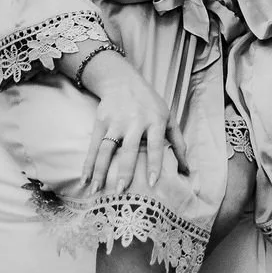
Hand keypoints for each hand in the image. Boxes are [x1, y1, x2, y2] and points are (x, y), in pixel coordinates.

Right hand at [77, 49, 184, 196]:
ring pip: (106, 149)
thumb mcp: (168, 118)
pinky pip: (93, 146)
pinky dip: (87, 164)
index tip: (152, 182)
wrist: (123, 82)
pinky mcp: (100, 122)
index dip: (154, 164)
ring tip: (95, 190)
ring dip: (100, 171)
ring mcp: (116, 122)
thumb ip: (178, 142)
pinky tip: (84, 180)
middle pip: (129, 149)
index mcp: (155, 121)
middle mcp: (135, 121)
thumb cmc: (150, 105)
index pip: (156, 145)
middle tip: (121, 190)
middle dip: (124, 171)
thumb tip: (187, 169)